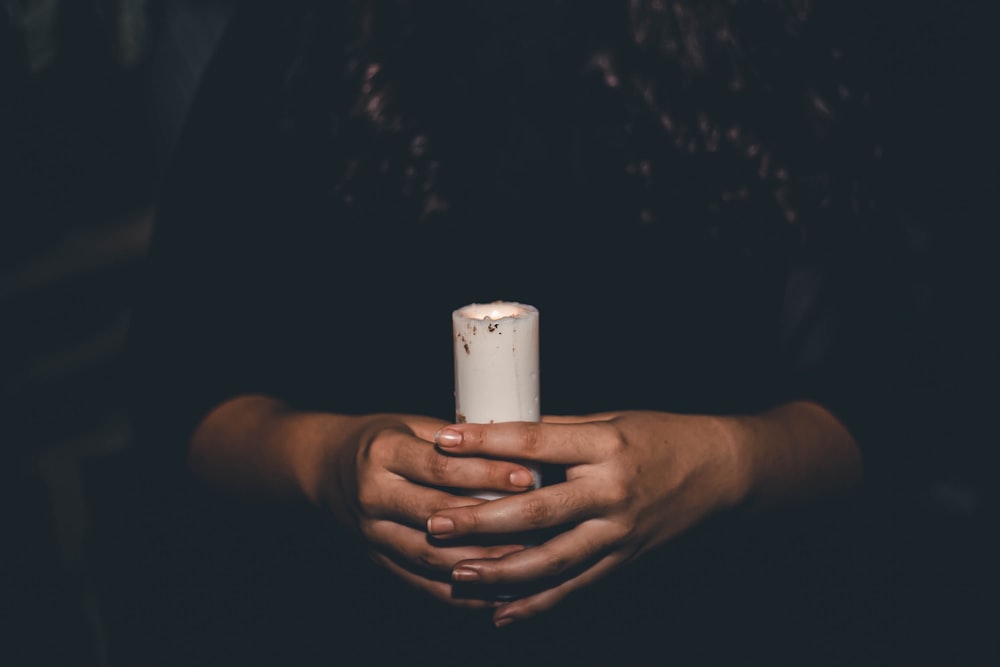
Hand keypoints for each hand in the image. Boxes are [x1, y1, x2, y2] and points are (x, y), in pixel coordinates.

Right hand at [317, 413, 538, 607]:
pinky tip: (494, 593)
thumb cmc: (381, 440)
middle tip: (537, 524)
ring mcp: (371, 533)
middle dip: (491, 521)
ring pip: (432, 555)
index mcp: (384, 452)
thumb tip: (520, 446)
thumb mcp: (411, 424)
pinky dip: (459, 592)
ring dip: (480, 562)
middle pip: (439, 514)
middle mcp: (373, 495)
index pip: (442, 467)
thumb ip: (458, 440)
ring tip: (525, 562)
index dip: (486, 474)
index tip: (528, 476)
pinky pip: (421, 582)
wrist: (324, 468)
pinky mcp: (376, 559)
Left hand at [425, 411, 747, 623]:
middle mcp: (611, 491)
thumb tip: (497, 433)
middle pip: (538, 510)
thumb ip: (556, 431)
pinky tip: (500, 614)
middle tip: (437, 522)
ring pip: (554, 559)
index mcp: (605, 446)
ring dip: (502, 570)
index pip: (535, 443)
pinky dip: (537, 604)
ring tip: (459, 573)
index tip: (444, 440)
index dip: (486, 442)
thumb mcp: (610, 420)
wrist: (720, 472)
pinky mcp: (623, 559)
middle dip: (483, 518)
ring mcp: (618, 532)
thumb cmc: (661, 437)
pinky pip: (575, 587)